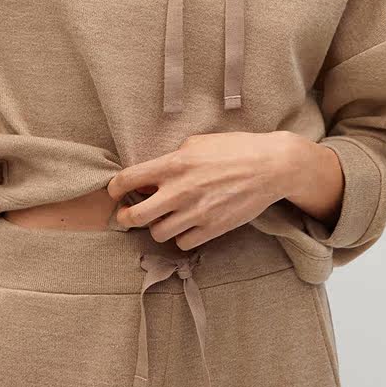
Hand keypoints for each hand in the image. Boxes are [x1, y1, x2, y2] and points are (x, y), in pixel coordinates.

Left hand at [106, 131, 294, 249]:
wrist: (271, 166)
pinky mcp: (212, 228)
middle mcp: (180, 190)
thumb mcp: (198, 143)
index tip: (115, 192)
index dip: (114, 188)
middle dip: (126, 217)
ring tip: (164, 219)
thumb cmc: (235, 148)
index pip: (128, 179)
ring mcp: (196, 212)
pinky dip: (180, 238)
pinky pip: (182, 244)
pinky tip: (186, 226)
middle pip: (135, 216)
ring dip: (157, 227)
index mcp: (174, 164)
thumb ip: (173, 158)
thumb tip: (153, 174)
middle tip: (129, 215)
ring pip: (157, 233)